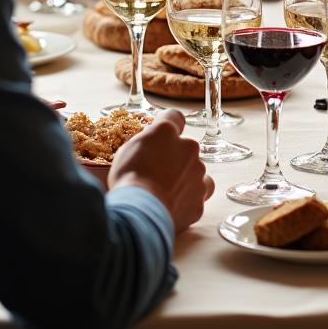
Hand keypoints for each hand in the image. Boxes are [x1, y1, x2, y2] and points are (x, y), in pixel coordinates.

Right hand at [110, 109, 213, 231]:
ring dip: (184, 178)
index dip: (168, 127)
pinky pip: (196, 197)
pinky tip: (170, 206)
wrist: (139, 211)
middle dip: (176, 158)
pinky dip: (186, 201)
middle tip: (157, 173)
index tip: (163, 137)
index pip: (174, 117)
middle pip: (186, 148)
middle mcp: (188, 147)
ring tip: (165, 192)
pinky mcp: (199, 199)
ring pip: (195, 172)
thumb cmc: (128, 179)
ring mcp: (198, 173)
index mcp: (167, 132)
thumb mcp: (127, 150)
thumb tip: (151, 142)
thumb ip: (146, 141)